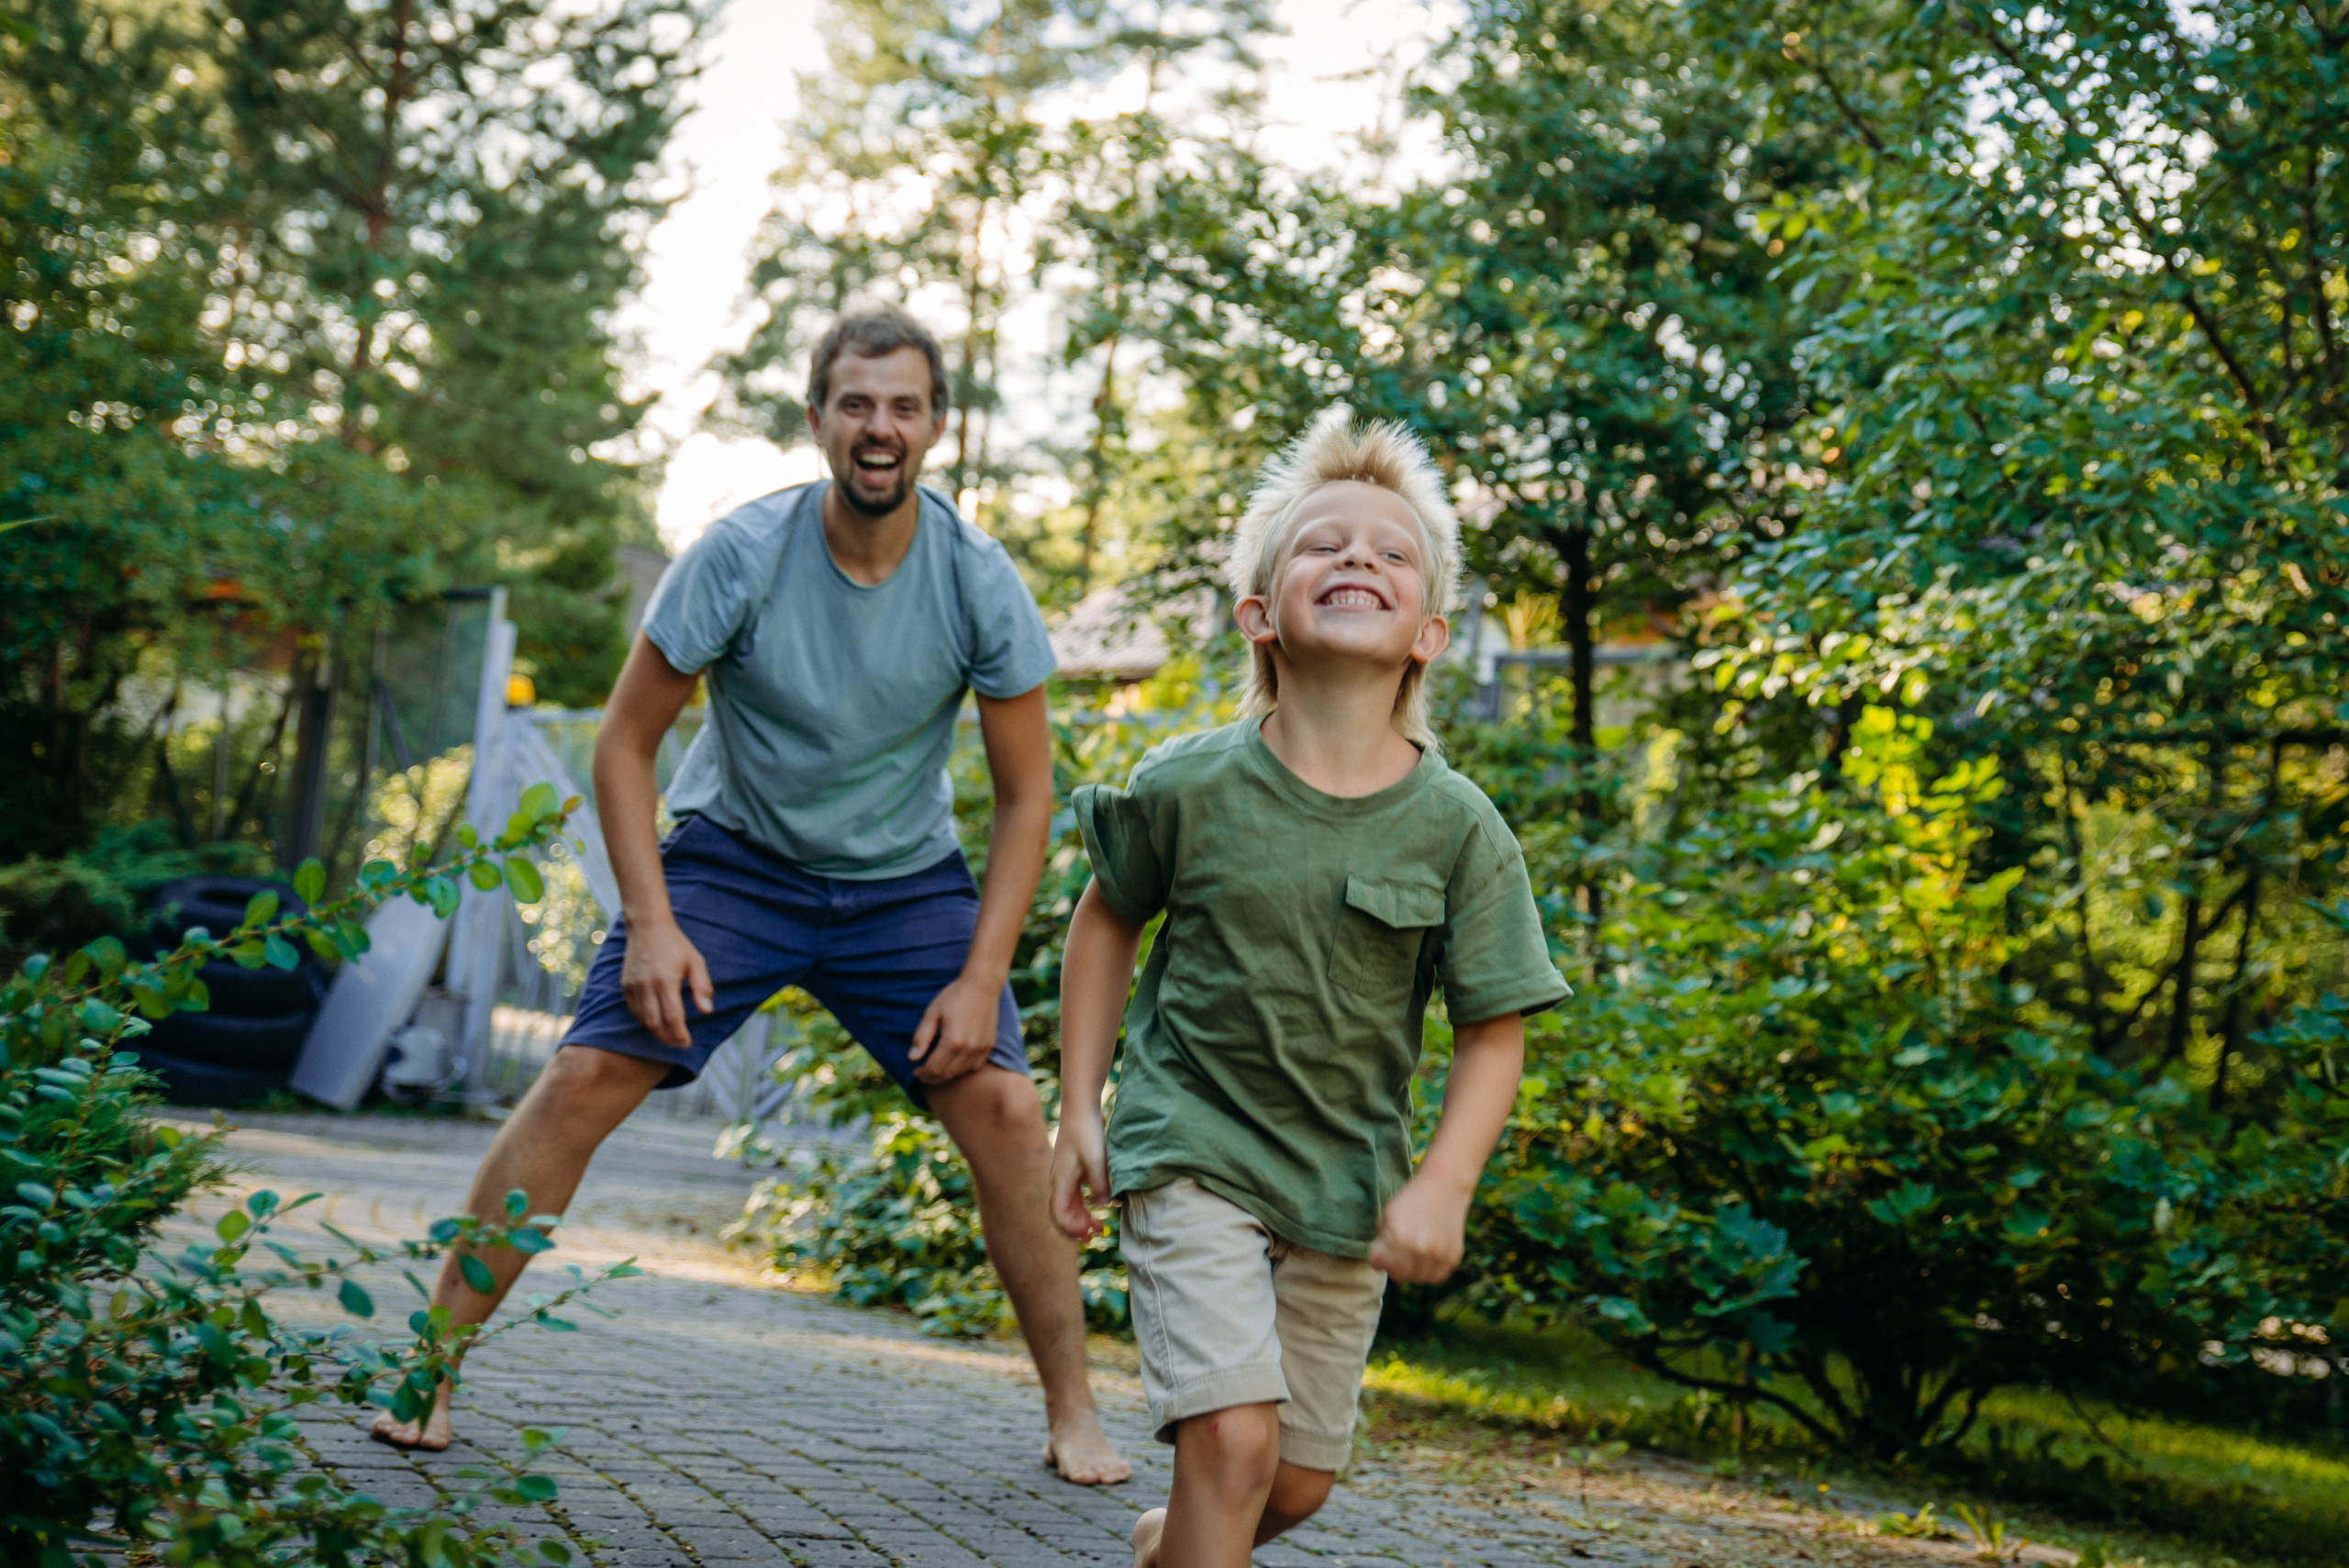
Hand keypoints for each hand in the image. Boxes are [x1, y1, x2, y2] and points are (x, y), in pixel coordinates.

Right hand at [619, 915, 711, 1048]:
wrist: (648, 927)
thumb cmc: (675, 945)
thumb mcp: (695, 962)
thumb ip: (702, 987)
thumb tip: (707, 1011)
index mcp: (666, 980)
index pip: (672, 1017)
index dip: (680, 1034)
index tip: (687, 1042)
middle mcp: (646, 985)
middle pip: (655, 1023)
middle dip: (667, 1038)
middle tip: (679, 1044)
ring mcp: (633, 986)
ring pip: (642, 1019)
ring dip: (655, 1032)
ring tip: (669, 1036)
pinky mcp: (625, 985)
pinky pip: (634, 1010)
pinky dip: (644, 1021)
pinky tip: (655, 1022)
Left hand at [909, 970, 1004, 1083]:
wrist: (982, 986)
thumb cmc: (954, 996)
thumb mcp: (932, 1013)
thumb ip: (921, 1037)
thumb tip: (912, 1058)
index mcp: (953, 1041)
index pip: (934, 1068)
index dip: (922, 1073)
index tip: (915, 1071)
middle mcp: (969, 1049)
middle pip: (947, 1074)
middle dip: (932, 1077)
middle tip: (923, 1073)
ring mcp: (981, 1048)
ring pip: (961, 1072)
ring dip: (947, 1074)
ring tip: (937, 1068)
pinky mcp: (989, 1046)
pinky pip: (975, 1067)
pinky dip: (962, 1069)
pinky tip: (955, 1062)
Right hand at [1049, 1112, 1109, 1240]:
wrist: (1080, 1108)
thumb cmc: (1086, 1132)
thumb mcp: (1096, 1160)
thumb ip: (1100, 1185)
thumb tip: (1104, 1206)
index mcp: (1060, 1181)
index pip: (1059, 1215)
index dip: (1072, 1229)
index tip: (1089, 1233)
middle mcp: (1058, 1181)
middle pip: (1061, 1214)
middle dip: (1076, 1228)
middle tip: (1096, 1234)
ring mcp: (1064, 1176)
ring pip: (1068, 1206)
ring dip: (1080, 1219)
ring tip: (1098, 1227)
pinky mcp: (1072, 1170)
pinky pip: (1074, 1196)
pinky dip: (1083, 1206)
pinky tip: (1097, 1207)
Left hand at [1367, 1175, 1468, 1283]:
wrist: (1444, 1186)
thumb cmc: (1412, 1200)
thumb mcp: (1388, 1216)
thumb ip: (1383, 1241)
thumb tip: (1382, 1264)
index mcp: (1397, 1236)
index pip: (1377, 1263)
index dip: (1377, 1256)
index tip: (1381, 1250)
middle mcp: (1418, 1249)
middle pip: (1397, 1275)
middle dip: (1393, 1265)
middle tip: (1397, 1253)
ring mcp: (1437, 1255)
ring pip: (1417, 1279)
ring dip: (1412, 1270)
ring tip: (1413, 1255)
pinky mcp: (1452, 1258)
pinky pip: (1435, 1277)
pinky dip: (1429, 1271)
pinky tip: (1427, 1257)